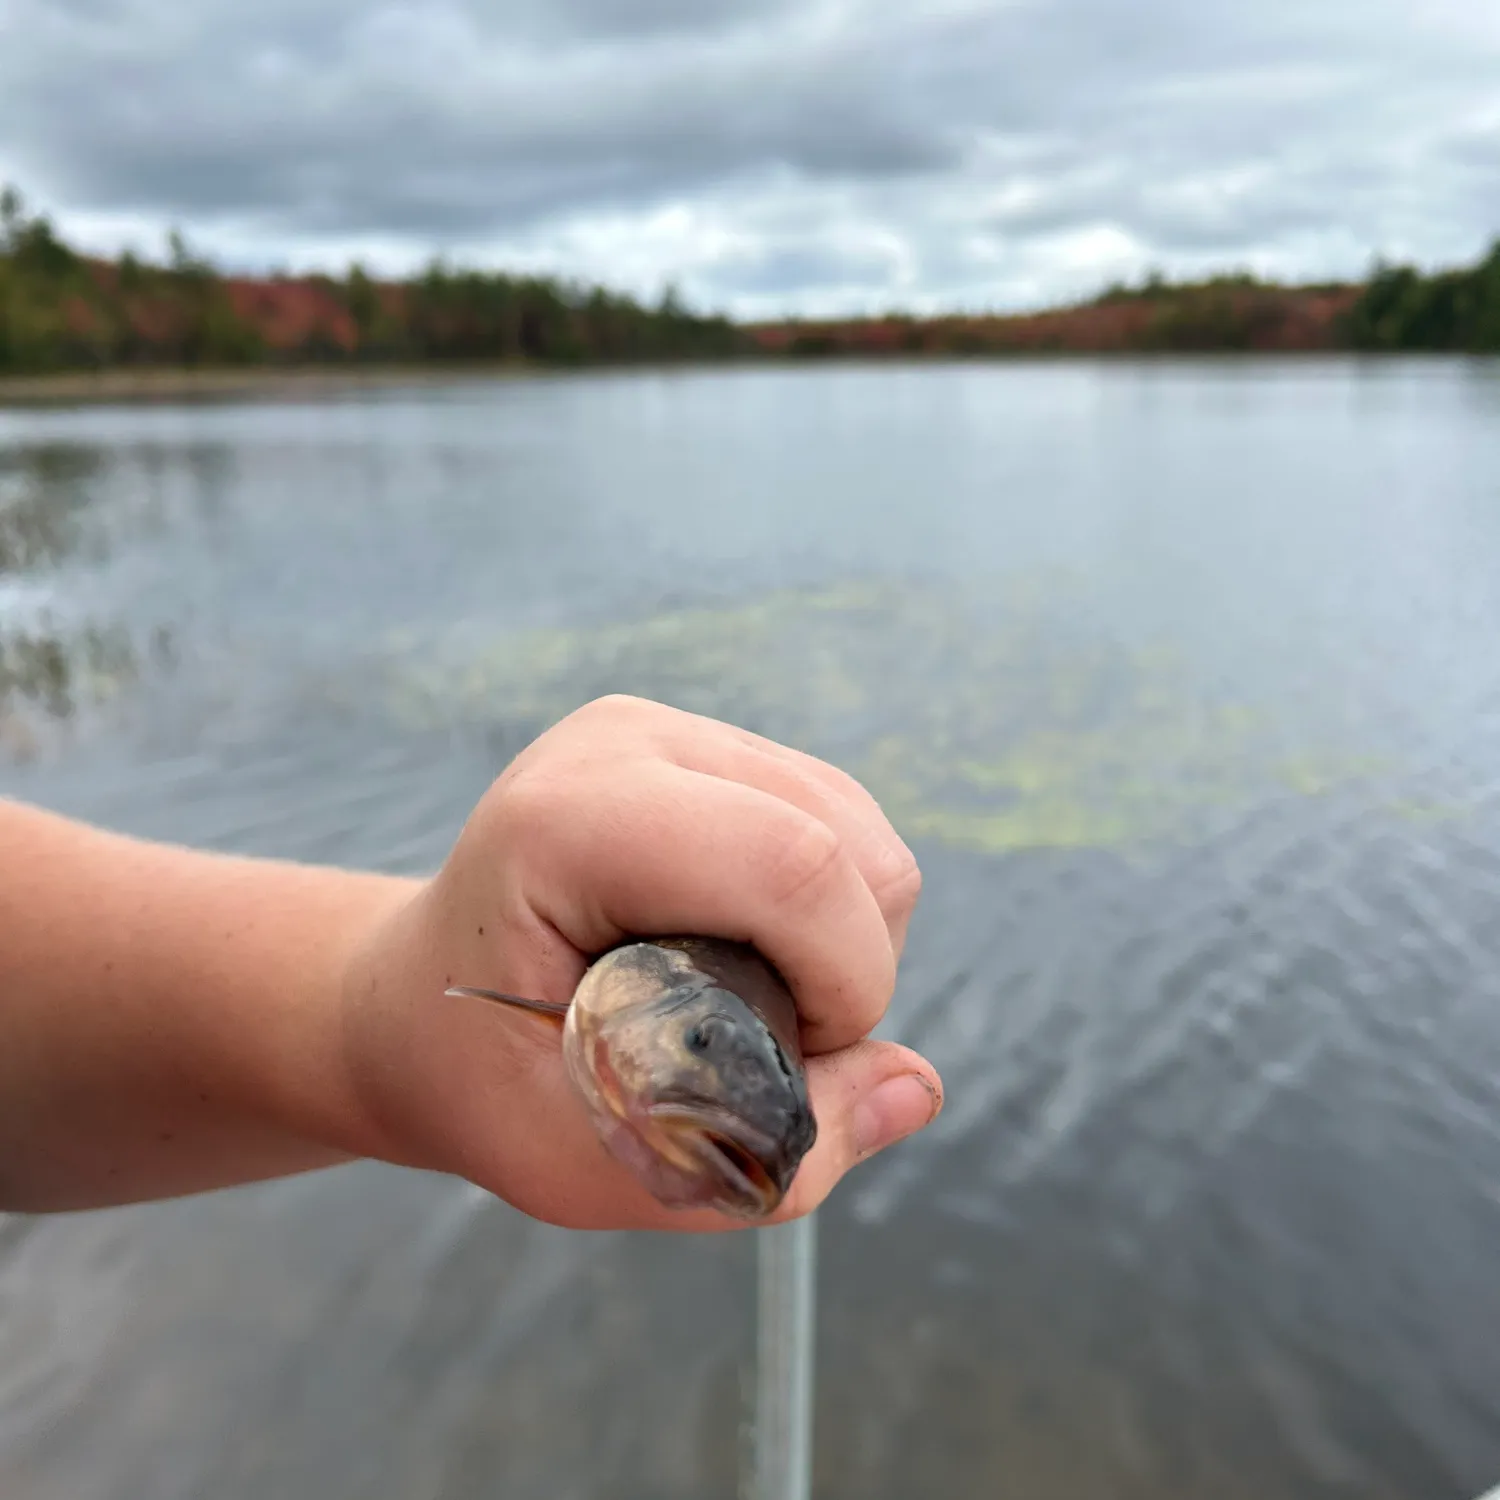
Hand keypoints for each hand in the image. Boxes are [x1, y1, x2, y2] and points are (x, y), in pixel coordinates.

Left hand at [340, 695, 942, 1229]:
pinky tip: (749, 953)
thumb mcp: (595, 1164)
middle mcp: (627, 740)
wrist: (418, 1002)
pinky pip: (843, 822)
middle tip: (760, 1045)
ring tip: (747, 1001)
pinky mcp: (711, 743)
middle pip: (850, 847)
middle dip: (850, 975)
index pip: (788, 865)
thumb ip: (764, 1152)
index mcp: (568, 821)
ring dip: (847, 945)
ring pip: (864, 832)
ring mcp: (672, 728)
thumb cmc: (486, 1085)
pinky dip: (834, 910)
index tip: (793, 1066)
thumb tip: (918, 1089)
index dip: (841, 986)